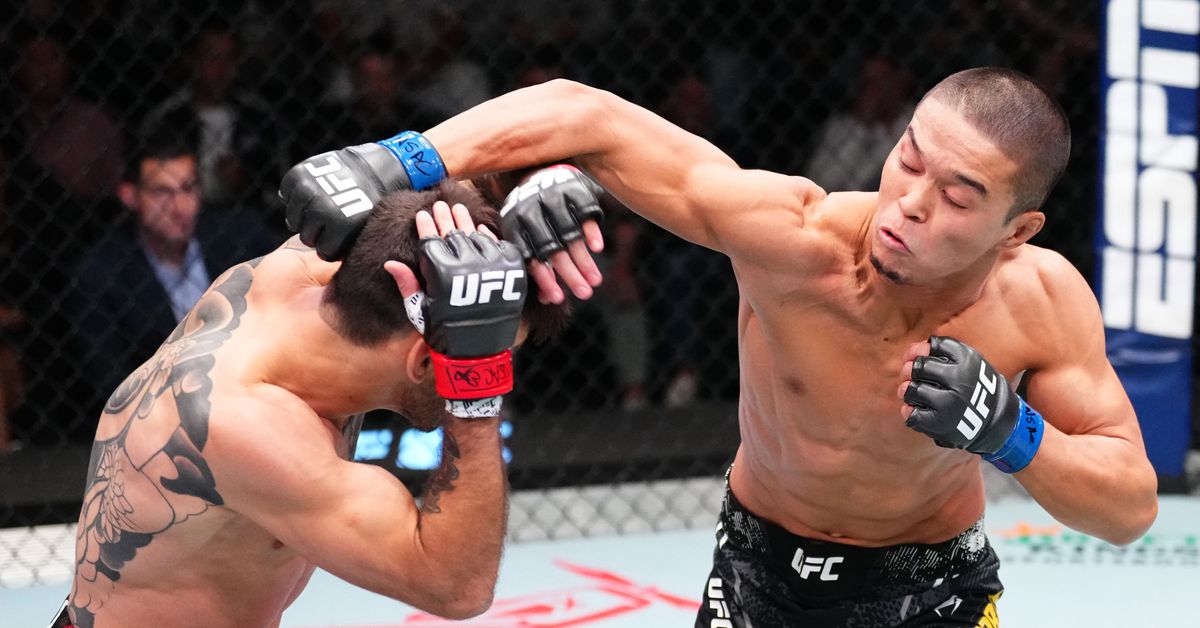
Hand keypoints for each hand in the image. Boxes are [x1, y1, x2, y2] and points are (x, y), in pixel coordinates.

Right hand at [281, 132, 445, 260]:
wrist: (377, 169)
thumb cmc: (375, 204)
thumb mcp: (367, 231)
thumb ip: (350, 250)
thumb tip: (339, 276)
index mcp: (340, 225)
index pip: (323, 251)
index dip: (331, 248)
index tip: (338, 242)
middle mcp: (321, 208)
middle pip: (307, 237)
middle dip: (317, 233)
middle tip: (328, 225)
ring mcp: (308, 190)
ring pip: (293, 218)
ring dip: (304, 216)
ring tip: (318, 212)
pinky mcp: (298, 176)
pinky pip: (286, 195)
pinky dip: (295, 196)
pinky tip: (310, 197)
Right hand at [384, 201, 525, 417]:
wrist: (477, 353)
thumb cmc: (443, 333)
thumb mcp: (419, 310)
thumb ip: (407, 284)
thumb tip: (390, 263)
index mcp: (440, 274)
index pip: (430, 240)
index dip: (426, 225)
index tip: (423, 215)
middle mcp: (465, 267)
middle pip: (453, 232)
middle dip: (445, 217)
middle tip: (441, 206)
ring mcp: (489, 267)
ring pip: (476, 235)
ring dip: (465, 221)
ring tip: (459, 211)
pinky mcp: (508, 272)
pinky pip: (498, 247)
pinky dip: (489, 237)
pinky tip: (480, 229)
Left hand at [500, 165, 605, 303]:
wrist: (543, 171)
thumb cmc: (534, 216)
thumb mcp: (527, 235)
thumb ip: (538, 265)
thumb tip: (548, 300)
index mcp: (515, 224)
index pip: (531, 256)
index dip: (545, 279)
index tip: (559, 299)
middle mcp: (532, 210)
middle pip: (553, 248)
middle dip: (570, 274)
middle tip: (585, 294)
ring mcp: (553, 197)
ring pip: (570, 233)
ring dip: (584, 259)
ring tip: (595, 281)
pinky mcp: (573, 188)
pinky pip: (584, 212)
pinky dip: (591, 230)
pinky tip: (598, 249)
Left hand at [899, 336, 1043, 471]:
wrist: (995, 421)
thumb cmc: (974, 386)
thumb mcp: (969, 362)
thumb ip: (942, 352)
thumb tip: (911, 353)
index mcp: (967, 360)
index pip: (932, 346)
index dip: (919, 350)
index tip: (919, 357)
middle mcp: (958, 380)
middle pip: (919, 366)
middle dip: (910, 369)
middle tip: (911, 375)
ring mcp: (948, 403)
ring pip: (911, 389)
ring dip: (906, 390)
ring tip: (911, 392)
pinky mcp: (940, 424)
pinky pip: (911, 414)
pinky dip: (908, 411)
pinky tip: (914, 409)